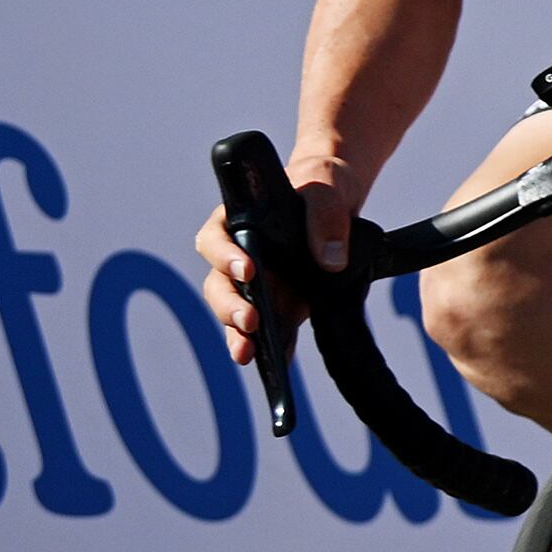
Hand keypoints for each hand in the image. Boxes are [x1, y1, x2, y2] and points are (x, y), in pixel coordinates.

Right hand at [194, 159, 355, 363]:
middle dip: (229, 306)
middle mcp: (236, 256)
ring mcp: (255, 284)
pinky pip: (270, 329)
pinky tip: (279, 363)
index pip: (216, 240)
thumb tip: (330, 260)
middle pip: (218, 285)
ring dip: (238, 335)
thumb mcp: (326, 191)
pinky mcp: (278, 303)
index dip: (225, 257)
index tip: (248, 269)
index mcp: (236, 221)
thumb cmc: (321, 188)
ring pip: (235, 312)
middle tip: (249, 321)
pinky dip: (273, 346)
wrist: (335, 203)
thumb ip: (327, 218)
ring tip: (248, 354)